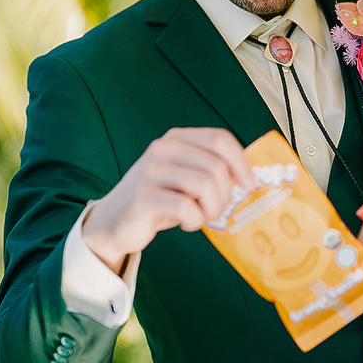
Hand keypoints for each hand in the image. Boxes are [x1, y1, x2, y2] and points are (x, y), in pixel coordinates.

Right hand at [82, 127, 253, 272]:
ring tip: (201, 217)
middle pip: (216, 167)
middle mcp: (162, 149)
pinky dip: (194, 221)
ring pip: (205, 186)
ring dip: (211, 209)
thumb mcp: (184, 175)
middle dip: (225, 195)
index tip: (248, 184)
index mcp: (176, 138)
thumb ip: (209, 168)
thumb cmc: (160, 199)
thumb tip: (249, 177)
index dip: (241, 162)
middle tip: (216, 210)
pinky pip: (186, 208)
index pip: (219, 139)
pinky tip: (186, 223)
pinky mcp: (142, 197)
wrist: (113, 221)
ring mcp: (150, 172)